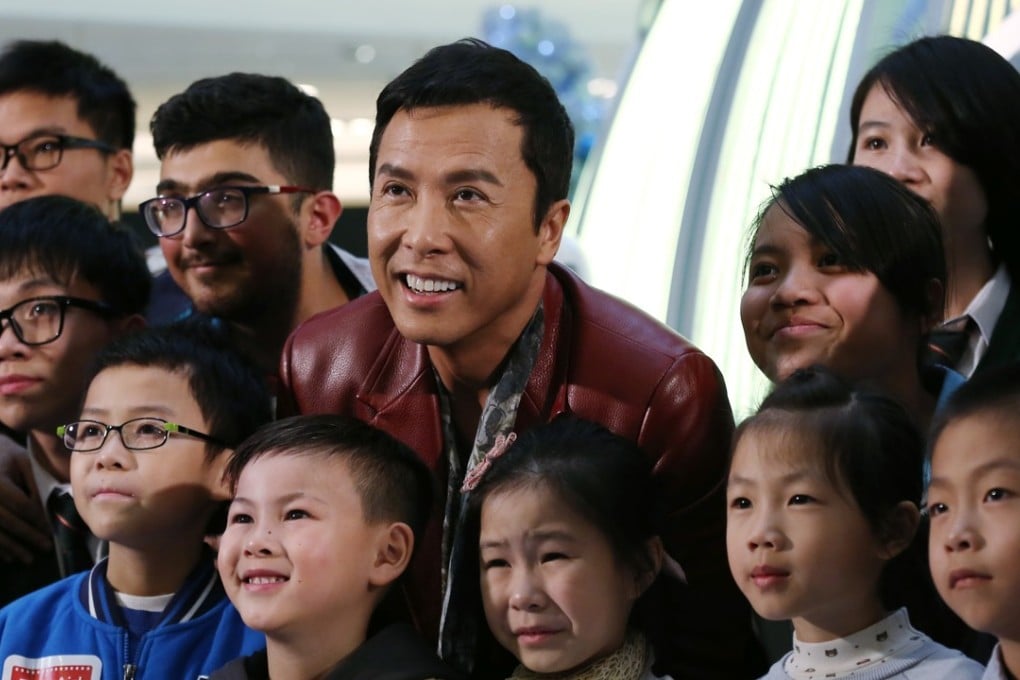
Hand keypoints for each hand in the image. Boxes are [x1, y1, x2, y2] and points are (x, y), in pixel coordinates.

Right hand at [0, 434, 50, 562]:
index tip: (50, 532)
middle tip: (45, 548)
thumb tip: (44, 511)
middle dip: (28, 536)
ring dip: (11, 547)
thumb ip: (33, 486)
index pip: (22, 507)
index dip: (37, 521)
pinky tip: (8, 557)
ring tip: (28, 559)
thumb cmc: (5, 456)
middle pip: (9, 522)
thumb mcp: (23, 463)